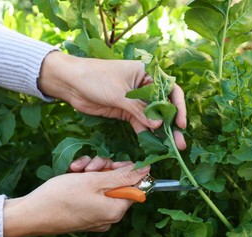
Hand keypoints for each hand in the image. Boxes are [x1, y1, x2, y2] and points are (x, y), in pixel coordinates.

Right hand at [3, 157, 148, 236]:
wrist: (31, 213)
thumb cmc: (62, 196)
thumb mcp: (94, 180)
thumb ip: (122, 176)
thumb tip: (146, 171)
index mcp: (115, 210)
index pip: (135, 188)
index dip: (126, 172)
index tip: (113, 164)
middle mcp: (108, 217)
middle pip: (117, 185)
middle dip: (104, 169)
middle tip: (90, 165)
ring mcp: (95, 217)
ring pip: (102, 186)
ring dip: (91, 173)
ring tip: (75, 169)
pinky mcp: (84, 214)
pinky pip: (91, 194)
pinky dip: (83, 182)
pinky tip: (71, 175)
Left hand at [38, 52, 186, 149]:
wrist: (71, 82)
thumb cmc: (96, 78)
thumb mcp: (119, 93)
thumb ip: (139, 110)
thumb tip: (158, 126)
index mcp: (146, 74)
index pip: (170, 90)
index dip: (178, 107)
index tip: (181, 124)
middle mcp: (144, 87)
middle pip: (163, 107)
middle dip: (172, 124)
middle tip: (180, 143)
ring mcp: (135, 101)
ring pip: (153, 117)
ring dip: (160, 132)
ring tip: (169, 147)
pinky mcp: (125, 111)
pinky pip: (140, 123)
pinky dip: (146, 133)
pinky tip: (153, 144)